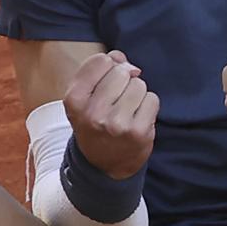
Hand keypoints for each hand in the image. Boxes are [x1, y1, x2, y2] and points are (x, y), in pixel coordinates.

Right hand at [63, 50, 159, 178]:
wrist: (103, 165)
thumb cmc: (94, 123)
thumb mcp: (85, 97)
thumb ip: (99, 70)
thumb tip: (123, 60)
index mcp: (74, 100)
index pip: (100, 61)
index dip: (108, 66)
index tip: (106, 81)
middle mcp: (93, 113)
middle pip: (121, 72)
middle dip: (124, 81)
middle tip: (117, 100)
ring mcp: (116, 124)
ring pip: (139, 85)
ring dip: (137, 94)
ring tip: (127, 110)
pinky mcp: (138, 132)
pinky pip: (152, 99)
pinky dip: (148, 106)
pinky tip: (138, 118)